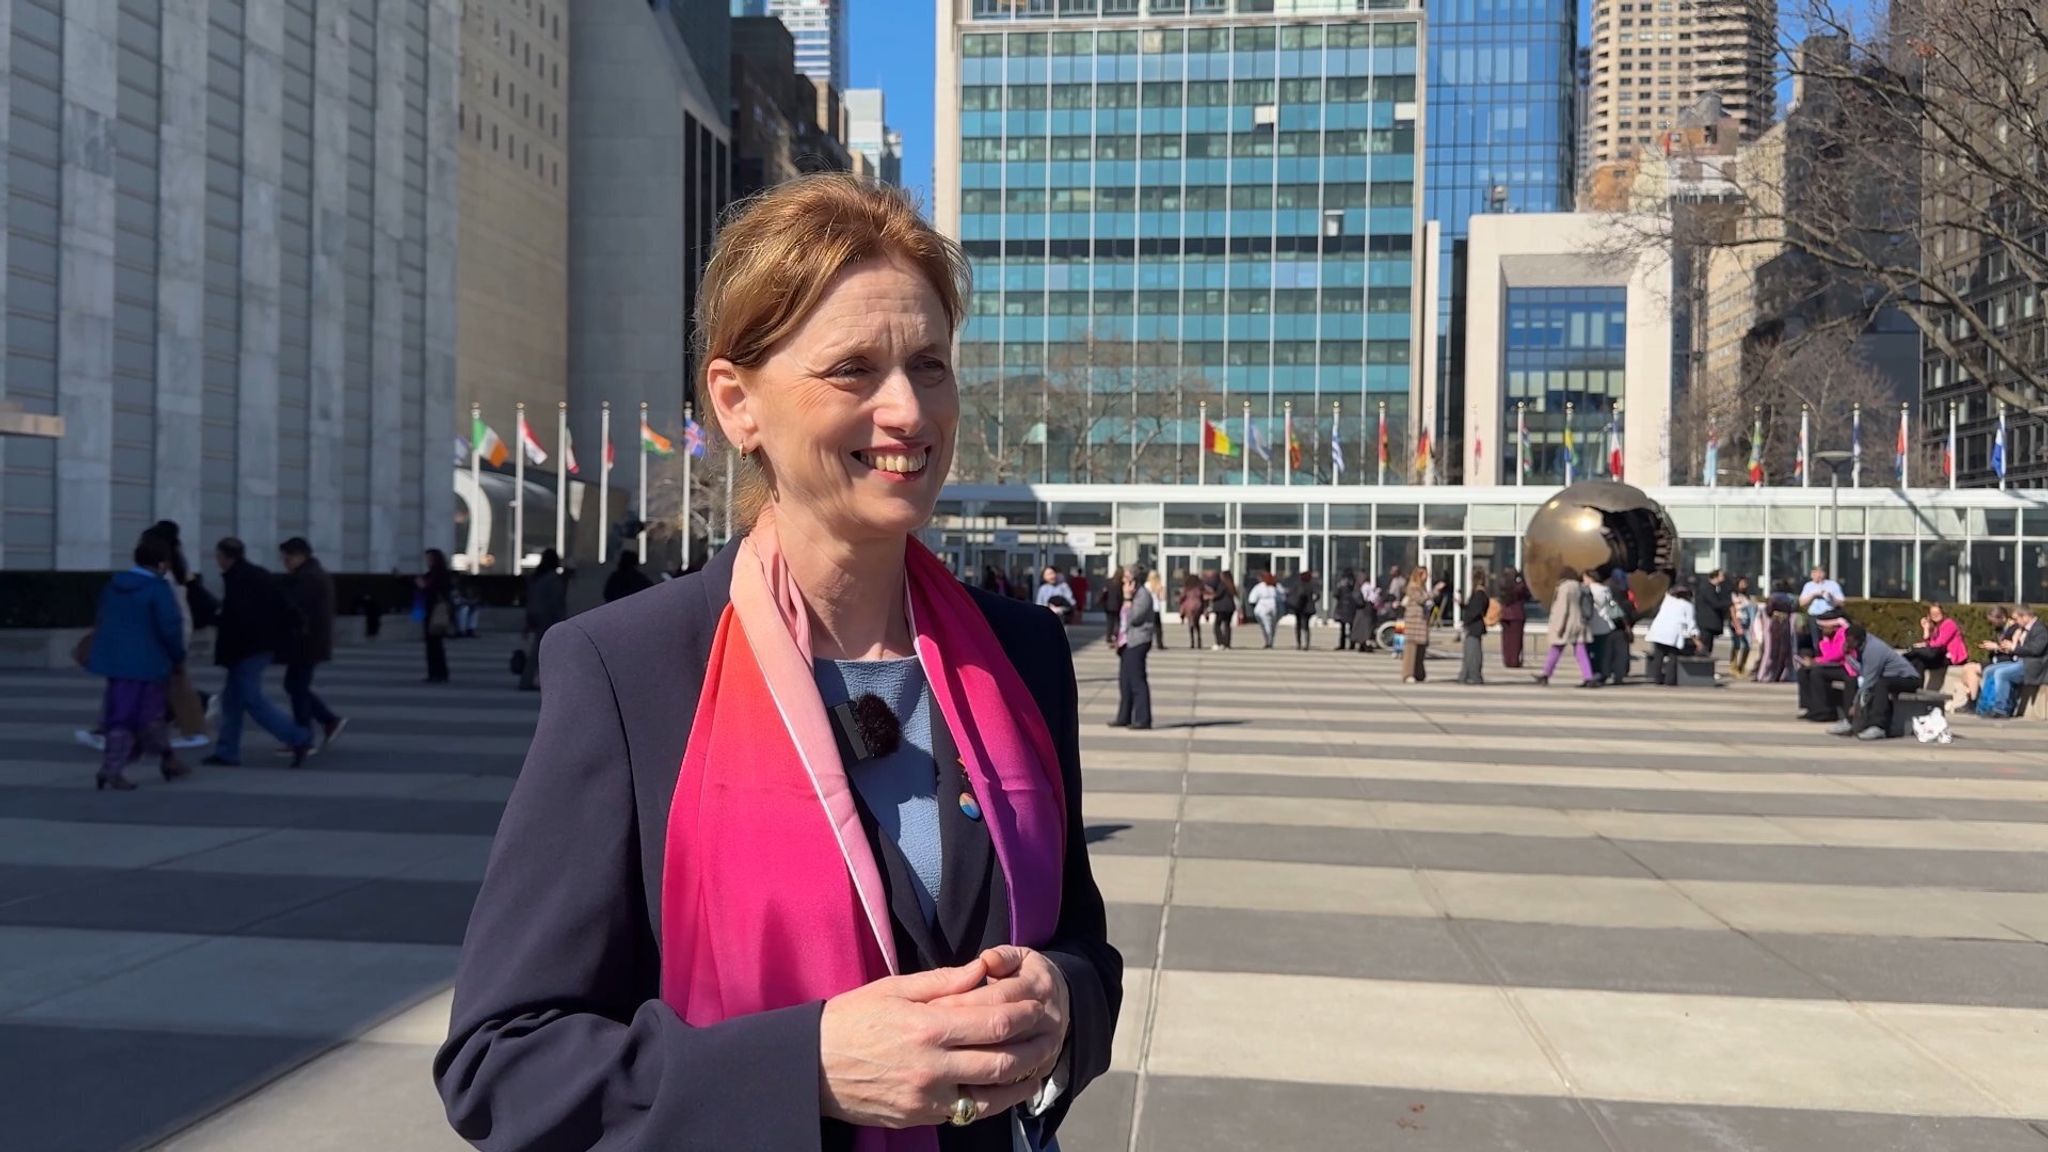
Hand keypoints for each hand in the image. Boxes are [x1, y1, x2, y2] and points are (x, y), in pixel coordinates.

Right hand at [818, 958, 1058, 1129]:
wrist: (812, 1067)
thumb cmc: (851, 1020)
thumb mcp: (893, 989)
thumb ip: (944, 981)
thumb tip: (983, 970)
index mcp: (926, 1028)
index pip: (994, 1023)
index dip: (1025, 1013)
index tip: (1039, 1003)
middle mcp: (932, 1068)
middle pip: (1003, 1060)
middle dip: (1035, 1045)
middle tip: (1051, 1031)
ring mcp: (927, 1099)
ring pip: (993, 1095)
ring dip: (1025, 1079)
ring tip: (1041, 1062)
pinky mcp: (921, 1118)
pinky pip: (969, 1112)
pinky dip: (995, 1100)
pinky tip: (1009, 1087)